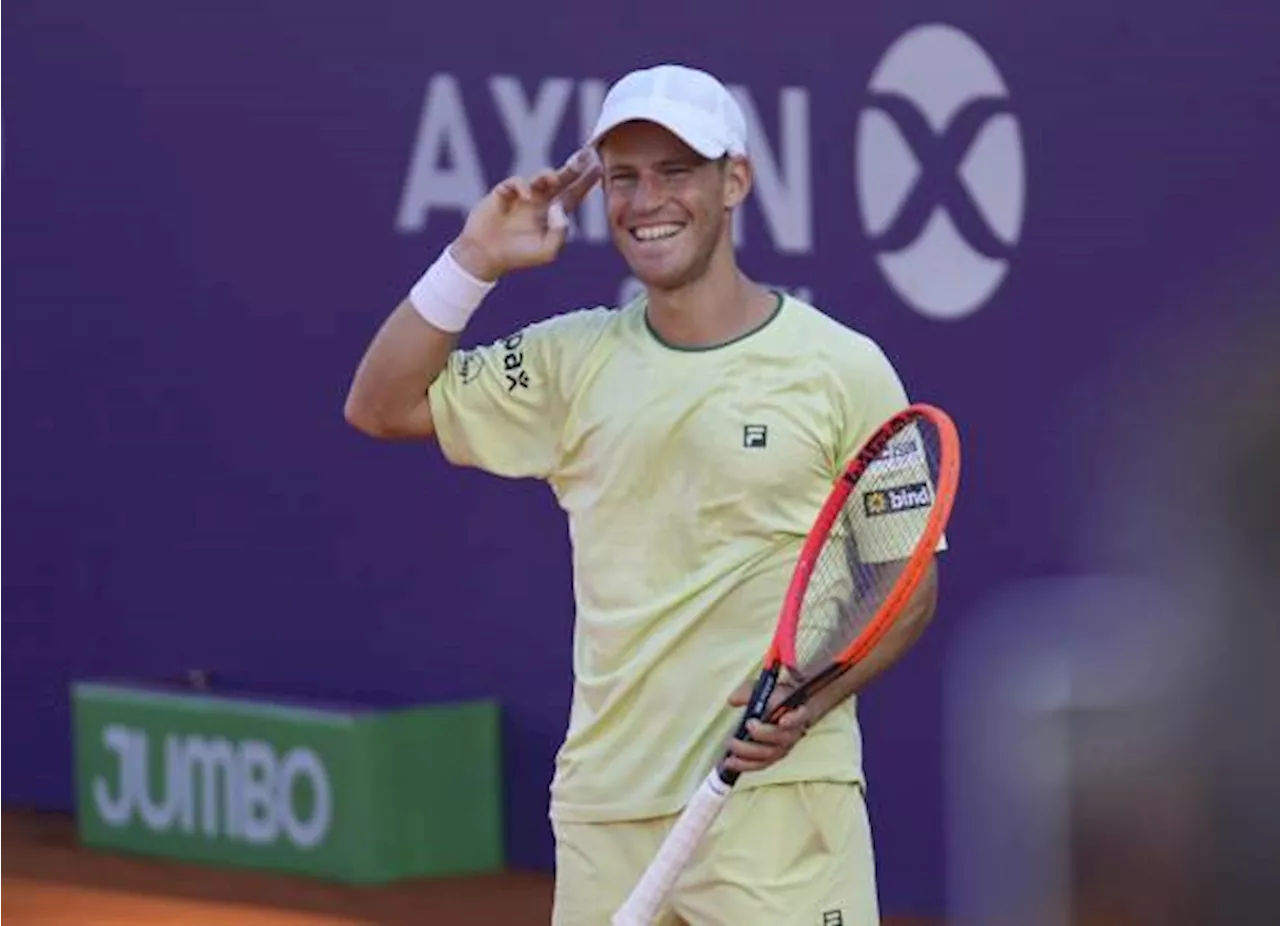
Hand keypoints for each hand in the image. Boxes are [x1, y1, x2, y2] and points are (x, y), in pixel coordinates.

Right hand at [451, 147, 601, 280]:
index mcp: (553, 214)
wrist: (486, 255)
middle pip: (561, 179)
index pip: (574, 193)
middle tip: (586, 154)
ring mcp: (522, 196)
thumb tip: (560, 208)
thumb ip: (559, 233)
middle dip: (574, 166)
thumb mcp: (547, 251)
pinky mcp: (504, 193)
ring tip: (554, 178)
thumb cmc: (519, 256)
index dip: (586, 181)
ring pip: (540, 177)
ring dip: (548, 175)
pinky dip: (522, 186)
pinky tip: (526, 195)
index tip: (599, 167)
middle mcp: (540, 201)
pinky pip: (516, 182)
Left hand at [722, 677, 812, 774]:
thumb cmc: (776, 696)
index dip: (794, 719)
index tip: (782, 721)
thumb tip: (732, 700)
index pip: (802, 715)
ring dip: (750, 753)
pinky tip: (730, 762)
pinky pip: (761, 763)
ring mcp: (784, 745)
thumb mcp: (765, 687)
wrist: (784, 708)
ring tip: (731, 749)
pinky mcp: (773, 755)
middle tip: (749, 724)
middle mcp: (795, 731)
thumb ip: (749, 691)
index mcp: (799, 710)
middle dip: (764, 733)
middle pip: (783, 738)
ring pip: (771, 754)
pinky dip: (745, 764)